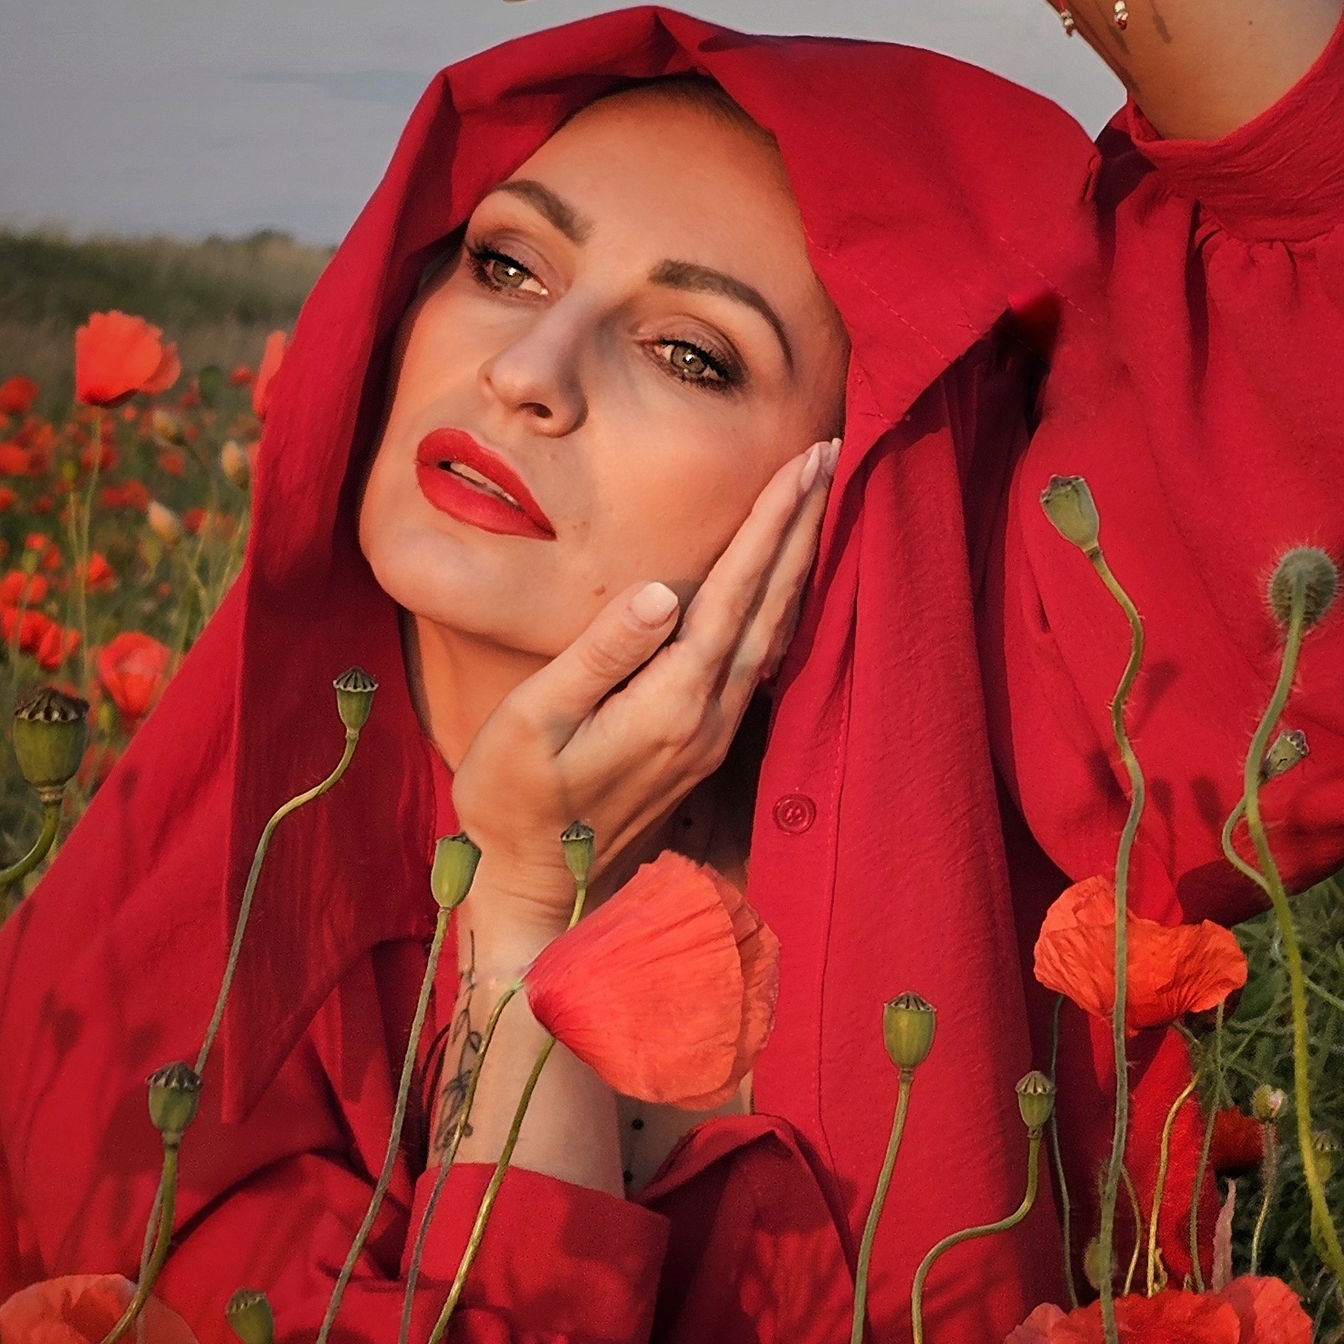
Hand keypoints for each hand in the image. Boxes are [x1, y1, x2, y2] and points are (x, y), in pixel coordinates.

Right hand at [449, 435, 837, 942]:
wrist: (536, 892)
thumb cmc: (514, 801)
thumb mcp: (534, 721)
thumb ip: (598, 654)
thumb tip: (661, 591)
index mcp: (671, 701)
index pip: (734, 591)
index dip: (770, 522)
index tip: (802, 461)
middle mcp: (708, 717)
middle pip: (770, 603)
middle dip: (801, 524)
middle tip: (829, 452)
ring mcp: (713, 735)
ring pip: (774, 631)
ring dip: (797, 561)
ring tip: (817, 500)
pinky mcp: (704, 745)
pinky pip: (760, 660)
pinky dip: (780, 608)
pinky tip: (787, 584)